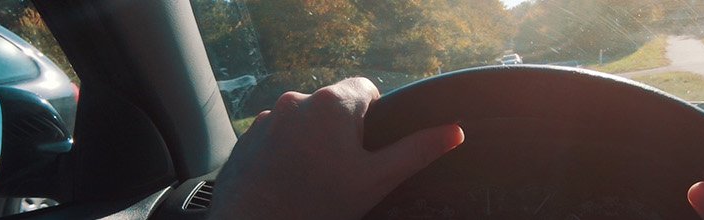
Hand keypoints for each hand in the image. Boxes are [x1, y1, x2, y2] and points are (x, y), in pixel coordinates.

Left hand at [209, 78, 465, 218]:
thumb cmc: (318, 204)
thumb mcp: (376, 180)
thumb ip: (416, 151)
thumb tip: (455, 131)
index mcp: (332, 103)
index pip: (366, 88)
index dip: (375, 117)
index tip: (370, 149)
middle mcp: (297, 101)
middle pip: (334, 106)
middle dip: (343, 132)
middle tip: (345, 171)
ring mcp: (268, 119)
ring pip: (305, 122)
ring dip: (314, 141)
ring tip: (316, 180)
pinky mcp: (248, 138)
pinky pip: (278, 136)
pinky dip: (288, 153)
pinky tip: (291, 182)